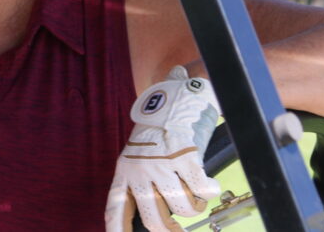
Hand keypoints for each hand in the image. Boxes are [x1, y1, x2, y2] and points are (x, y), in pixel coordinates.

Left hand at [105, 66, 221, 231]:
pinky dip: (208, 192)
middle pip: (154, 220)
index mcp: (124, 173)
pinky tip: (208, 185)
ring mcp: (162, 164)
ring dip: (193, 207)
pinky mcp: (183, 156)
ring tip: (194, 198)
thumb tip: (153, 220)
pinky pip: (200, 190)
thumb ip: (138, 186)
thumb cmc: (153, 137)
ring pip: (182, 208)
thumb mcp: (135, 160)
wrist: (169, 104)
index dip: (118, 230)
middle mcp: (140, 171)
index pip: (115, 209)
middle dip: (170, 231)